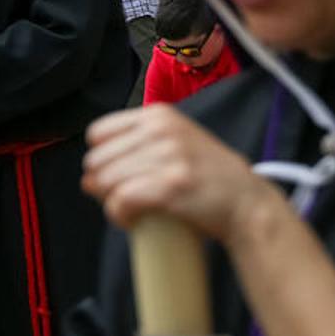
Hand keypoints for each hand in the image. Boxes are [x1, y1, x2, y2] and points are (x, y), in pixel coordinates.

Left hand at [82, 104, 284, 239]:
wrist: (247, 202)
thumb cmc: (211, 178)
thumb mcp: (178, 146)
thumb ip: (137, 153)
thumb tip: (87, 180)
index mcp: (160, 115)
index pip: (98, 132)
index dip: (102, 158)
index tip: (118, 174)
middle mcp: (162, 130)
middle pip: (97, 160)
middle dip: (103, 184)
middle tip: (126, 197)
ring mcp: (168, 157)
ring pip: (106, 182)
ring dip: (111, 202)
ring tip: (132, 210)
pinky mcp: (170, 187)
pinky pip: (120, 201)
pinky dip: (120, 215)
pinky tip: (132, 220)